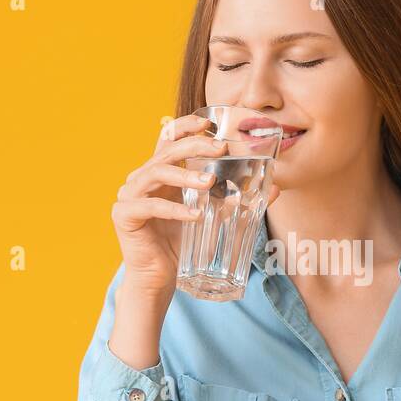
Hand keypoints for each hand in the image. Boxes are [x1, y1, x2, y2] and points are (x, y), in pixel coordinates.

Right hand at [111, 113, 280, 298]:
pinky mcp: (123, 215)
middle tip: (220, 149)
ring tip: (210, 182)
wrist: (159, 278)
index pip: (168, 139)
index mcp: (160, 173)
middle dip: (194, 146)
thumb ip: (236, 199)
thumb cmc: (182, 244)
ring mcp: (129, 195)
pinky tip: (195, 215)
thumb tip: (276, 190)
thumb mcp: (212, 216)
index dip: (185, 126)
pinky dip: (175, 209)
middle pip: (166, 152)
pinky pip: (150, 206)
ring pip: (156, 173)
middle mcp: (141, 178)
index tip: (208, 122)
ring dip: (185, 175)